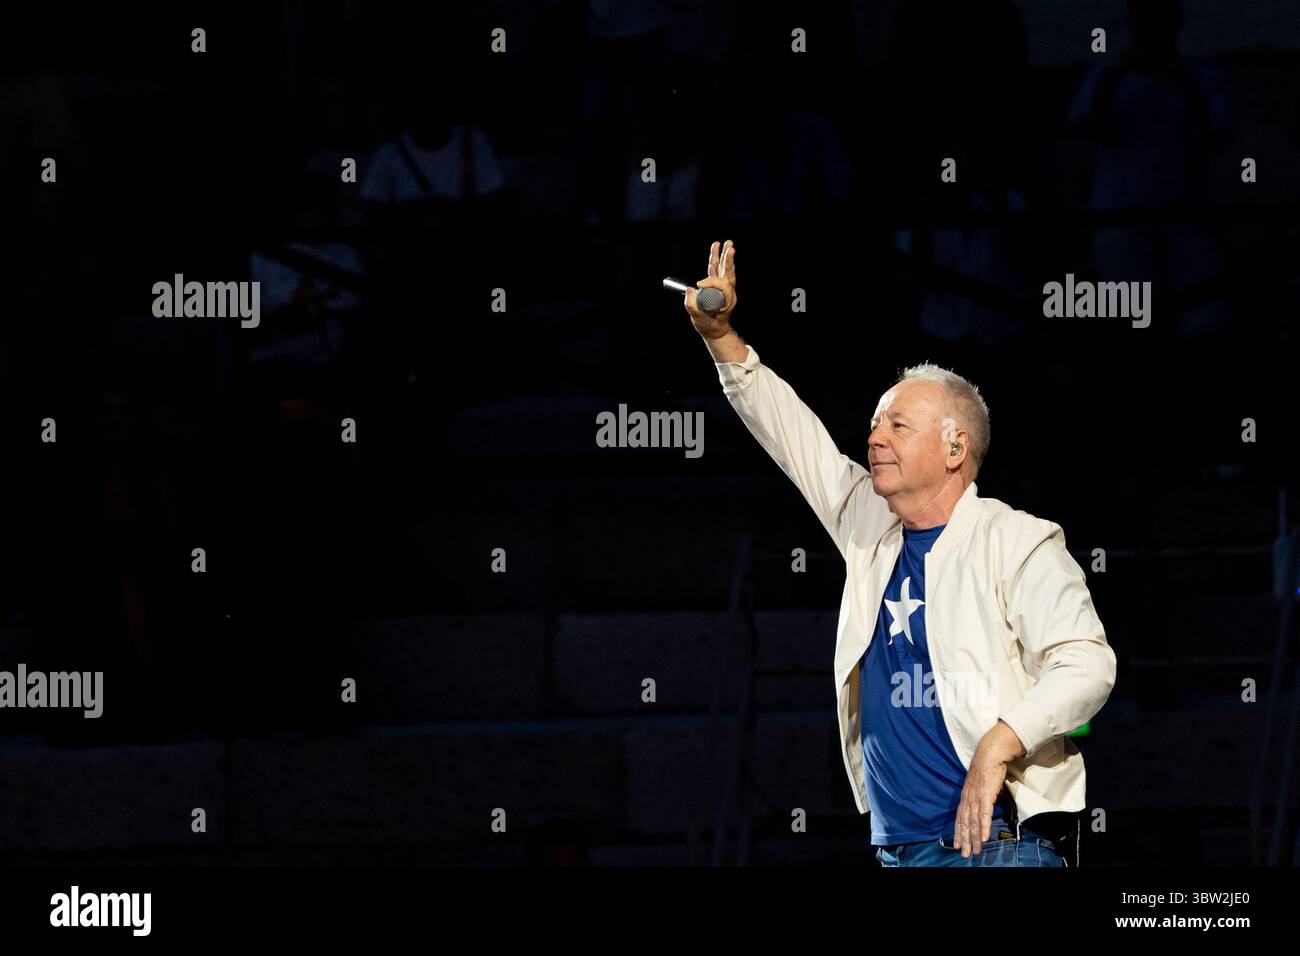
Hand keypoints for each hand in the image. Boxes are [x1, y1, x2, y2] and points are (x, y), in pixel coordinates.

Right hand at [684, 240, 736, 338]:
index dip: (710, 282)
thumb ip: (692, 304)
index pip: (722, 285)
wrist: (715, 330)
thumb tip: (690, 289)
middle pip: (728, 273)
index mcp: (727, 300)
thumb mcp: (698, 318)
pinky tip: (716, 249)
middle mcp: (728, 293)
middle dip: (728, 260)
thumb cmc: (708, 325)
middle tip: (730, 247)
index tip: (698, 285)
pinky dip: (716, 260)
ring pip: (724, 269)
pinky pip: (717, 271)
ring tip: (726, 243)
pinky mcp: (718, 287)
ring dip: (724, 256)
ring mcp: (724, 289)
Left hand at [952, 723, 1021, 856]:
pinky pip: (984, 814)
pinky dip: (983, 827)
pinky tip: (983, 838)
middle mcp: (968, 798)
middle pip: (964, 823)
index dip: (958, 832)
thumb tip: (985, 808)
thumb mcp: (980, 785)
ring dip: (974, 838)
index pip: (960, 817)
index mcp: (965, 796)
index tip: (957, 845)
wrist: (990, 754)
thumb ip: (981, 797)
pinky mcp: (986, 795)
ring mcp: (976, 797)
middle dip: (964, 840)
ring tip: (975, 851)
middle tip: (965, 854)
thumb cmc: (987, 768)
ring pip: (973, 822)